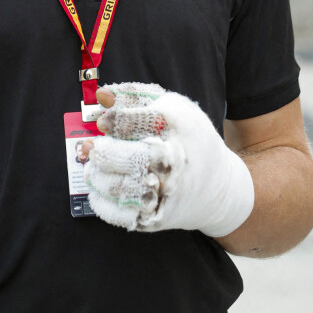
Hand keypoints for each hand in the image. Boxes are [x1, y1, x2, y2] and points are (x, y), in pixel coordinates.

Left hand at [83, 82, 254, 235]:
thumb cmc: (189, 137)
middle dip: (101, 152)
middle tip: (93, 148)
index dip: (112, 121)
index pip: (134, 122)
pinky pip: (120, 213)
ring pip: (119, 187)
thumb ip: (134, 96)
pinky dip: (101, 201)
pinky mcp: (157, 216)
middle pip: (127, 157)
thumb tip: (101, 96)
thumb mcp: (172, 107)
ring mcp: (165, 191)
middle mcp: (172, 160)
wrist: (219, 187)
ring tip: (93, 167)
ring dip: (96, 176)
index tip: (102, 123)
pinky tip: (98, 188)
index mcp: (176, 126)